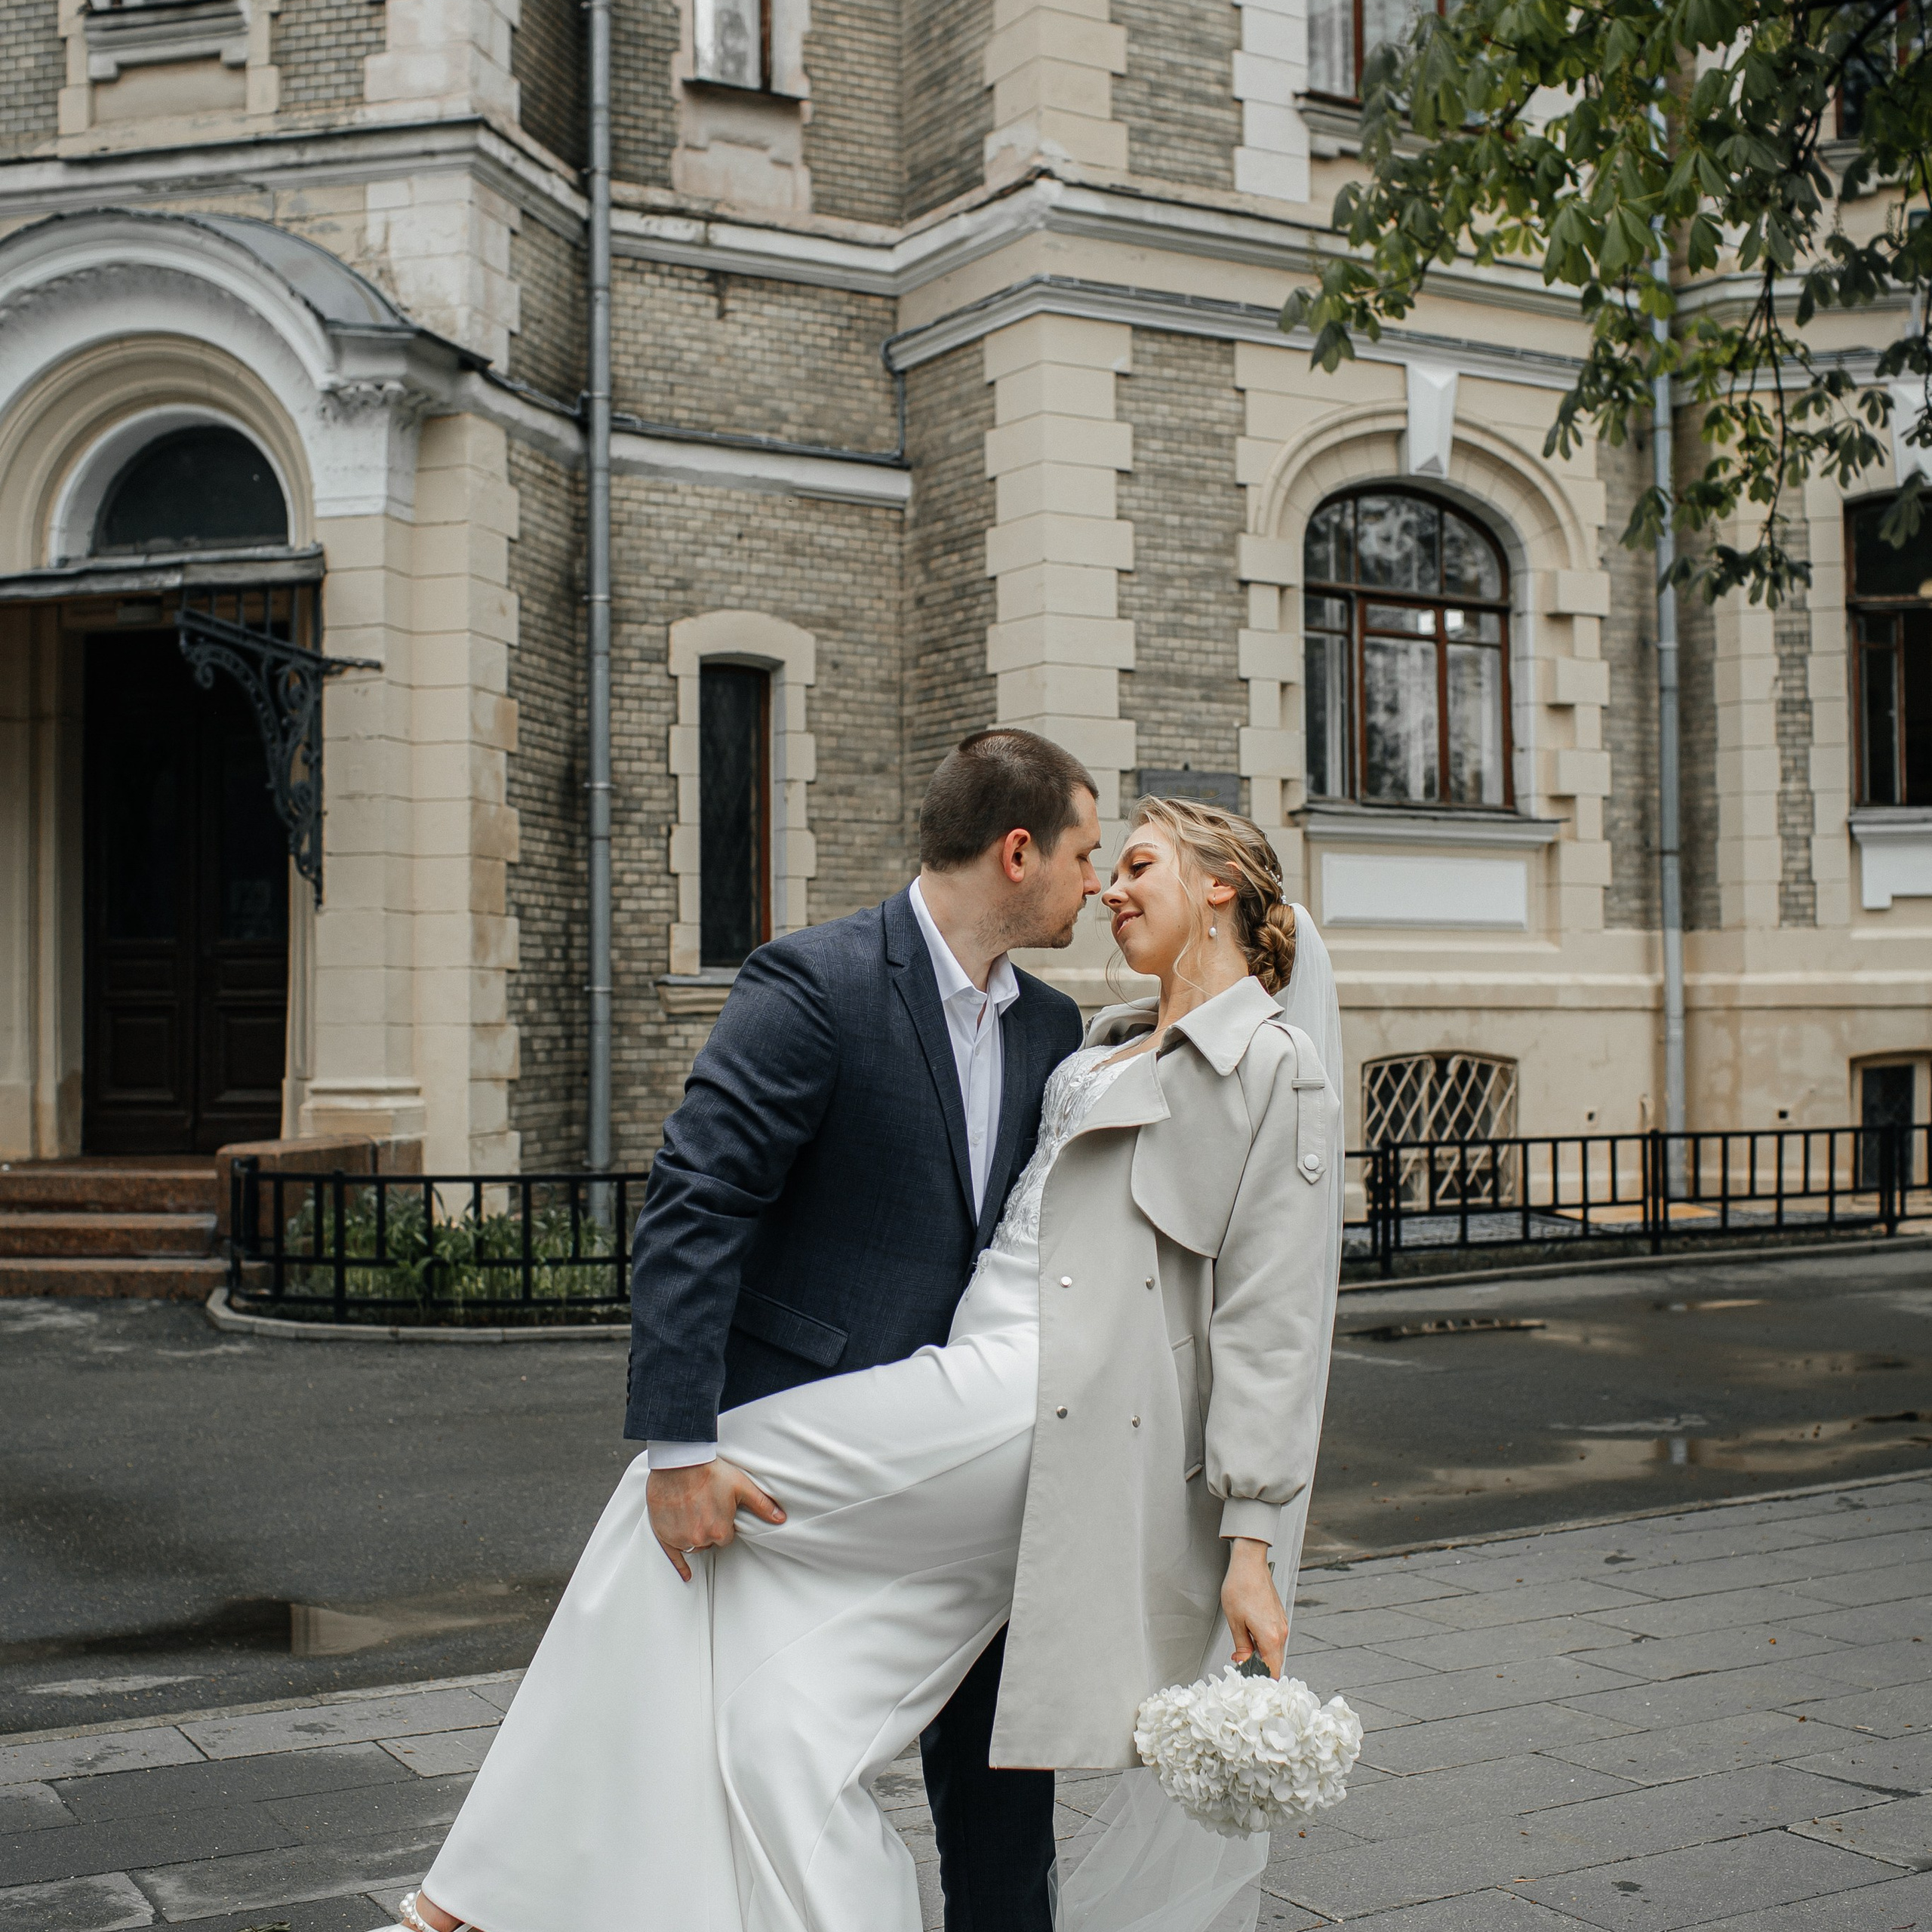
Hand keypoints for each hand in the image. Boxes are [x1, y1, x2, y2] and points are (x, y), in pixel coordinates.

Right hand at [647, 1458, 784, 1581]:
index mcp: (719, 1531)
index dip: (723, 1523)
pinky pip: (673, 1556)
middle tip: (705, 1508)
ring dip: (694, 1535)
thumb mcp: (742, 1486)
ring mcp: (680, 1538)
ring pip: (693, 1544)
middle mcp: (699, 1538)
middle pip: (708, 1541)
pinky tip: (687, 1574)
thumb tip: (781, 1519)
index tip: (718, 1510)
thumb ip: (762, 1505)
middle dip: (708, 1528)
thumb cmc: (711, 1471)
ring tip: (693, 1513)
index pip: (725, 1537)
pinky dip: (679, 1564)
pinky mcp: (664, 1534)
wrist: (680, 1461)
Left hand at [1222, 1536, 1287, 1677]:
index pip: (1272, 1671)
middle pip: (1274, 1662)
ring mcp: (1282, 1624)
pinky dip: (1264, 1644)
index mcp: (1271, 1637)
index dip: (1260, 1679)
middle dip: (1258, 1668)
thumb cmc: (1241, 1587)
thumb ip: (1242, 1647)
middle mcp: (1281, 1632)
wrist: (1250, 1563)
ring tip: (1243, 1653)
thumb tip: (1243, 1662)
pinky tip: (1250, 1639)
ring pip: (1274, 1650)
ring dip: (1261, 1655)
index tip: (1247, 1680)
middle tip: (1240, 1666)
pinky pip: (1274, 1638)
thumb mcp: (1235, 1621)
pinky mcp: (1279, 1617)